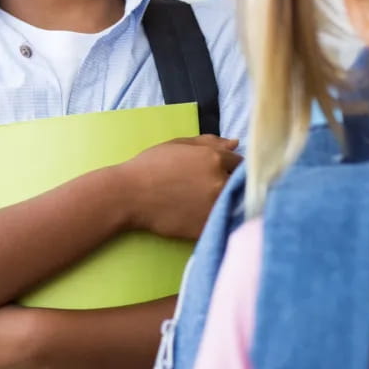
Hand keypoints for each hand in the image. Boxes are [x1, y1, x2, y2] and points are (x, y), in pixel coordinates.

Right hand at [120, 135, 241, 239]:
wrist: (129, 195)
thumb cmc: (151, 165)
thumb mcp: (178, 145)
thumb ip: (209, 142)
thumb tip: (235, 143)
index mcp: (214, 158)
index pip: (239, 162)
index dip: (230, 166)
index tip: (219, 171)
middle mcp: (220, 181)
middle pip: (239, 184)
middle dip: (229, 183)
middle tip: (208, 187)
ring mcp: (215, 206)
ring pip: (233, 204)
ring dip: (224, 201)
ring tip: (202, 201)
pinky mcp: (208, 226)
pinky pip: (221, 222)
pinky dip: (214, 218)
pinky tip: (198, 214)